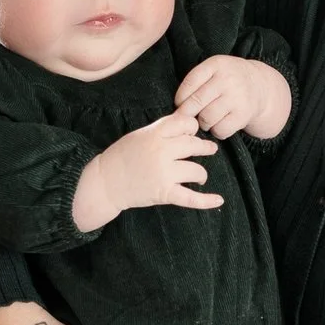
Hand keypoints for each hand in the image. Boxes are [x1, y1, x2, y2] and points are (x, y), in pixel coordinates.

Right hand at [72, 110, 222, 233]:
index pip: (184, 124)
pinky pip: (190, 198)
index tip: (192, 134)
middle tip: (209, 150)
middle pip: (194, 145)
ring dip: (201, 174)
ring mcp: (164, 173)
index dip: (192, 128)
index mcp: (154, 134)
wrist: (106, 182)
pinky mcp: (164, 193)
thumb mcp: (140, 135)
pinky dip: (206, 200)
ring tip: (199, 177)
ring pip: (196, 170)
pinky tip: (218, 199)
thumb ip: (162, 130)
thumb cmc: (122, 157)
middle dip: (204, 148)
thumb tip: (188, 126)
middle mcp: (161, 151)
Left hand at [176, 52, 291, 141]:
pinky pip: (220, 130)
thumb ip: (197, 81)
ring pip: (206, 118)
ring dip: (203, 123)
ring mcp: (237, 97)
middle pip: (196, 103)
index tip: (180, 104)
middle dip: (187, 114)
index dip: (180, 98)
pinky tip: (219, 124)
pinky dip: (216, 131)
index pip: (190, 83)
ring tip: (207, 119)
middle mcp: (227, 79)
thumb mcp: (214, 69)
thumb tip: (177, 107)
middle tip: (189, 117)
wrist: (260, 85)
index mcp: (216, 64)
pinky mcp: (243, 114)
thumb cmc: (229, 79)